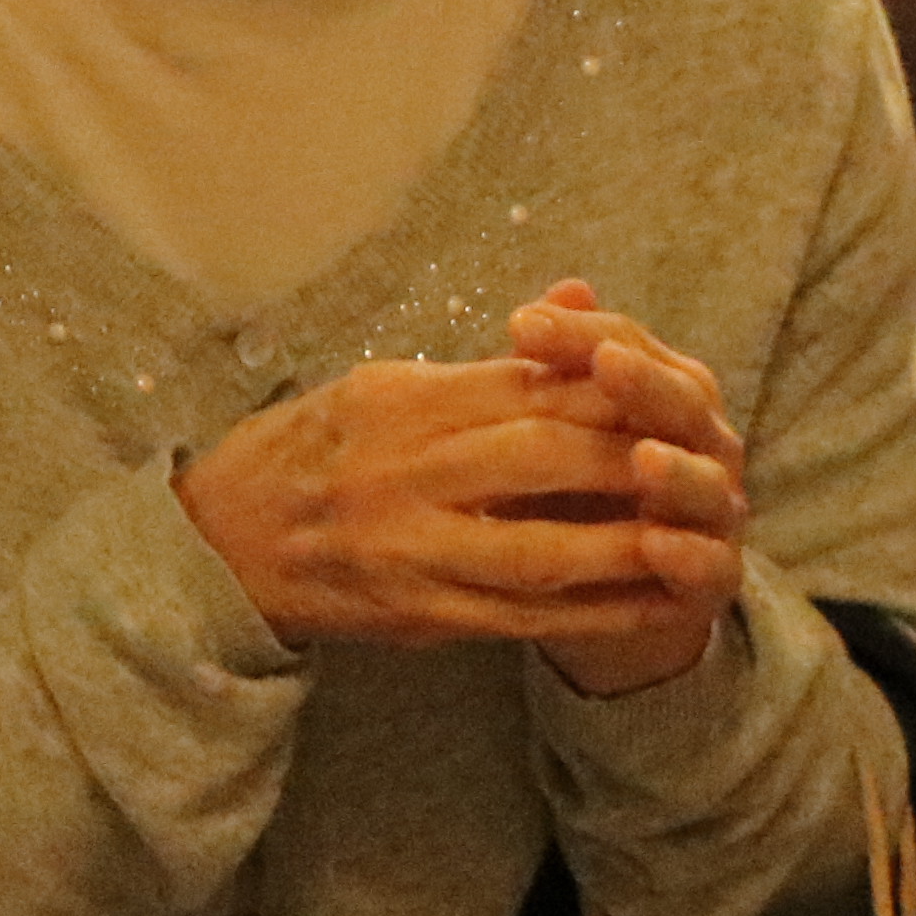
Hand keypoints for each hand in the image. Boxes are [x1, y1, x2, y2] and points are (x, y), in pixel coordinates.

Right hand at [178, 318, 733, 681]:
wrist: (211, 545)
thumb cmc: (310, 454)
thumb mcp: (378, 387)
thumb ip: (485, 362)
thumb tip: (579, 297)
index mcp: (399, 403)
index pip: (526, 385)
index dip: (612, 391)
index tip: (676, 396)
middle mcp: (402, 472)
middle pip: (544, 458)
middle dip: (633, 462)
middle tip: (703, 464)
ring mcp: (408, 548)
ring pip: (539, 549)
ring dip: (628, 549)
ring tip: (693, 541)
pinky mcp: (415, 613)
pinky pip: (522, 617)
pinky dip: (594, 613)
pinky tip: (650, 603)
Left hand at [502, 284, 748, 694]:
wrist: (605, 594)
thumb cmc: (575, 494)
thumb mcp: (551, 429)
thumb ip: (554, 372)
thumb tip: (556, 295)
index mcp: (665, 396)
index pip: (631, 347)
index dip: (583, 333)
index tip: (521, 324)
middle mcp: (703, 446)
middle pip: (684, 403)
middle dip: (645, 385)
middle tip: (606, 364)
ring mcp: (714, 513)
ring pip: (707, 485)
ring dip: (679, 472)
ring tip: (643, 459)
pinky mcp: (716, 580)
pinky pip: (712, 565)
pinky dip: (689, 555)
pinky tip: (656, 545)